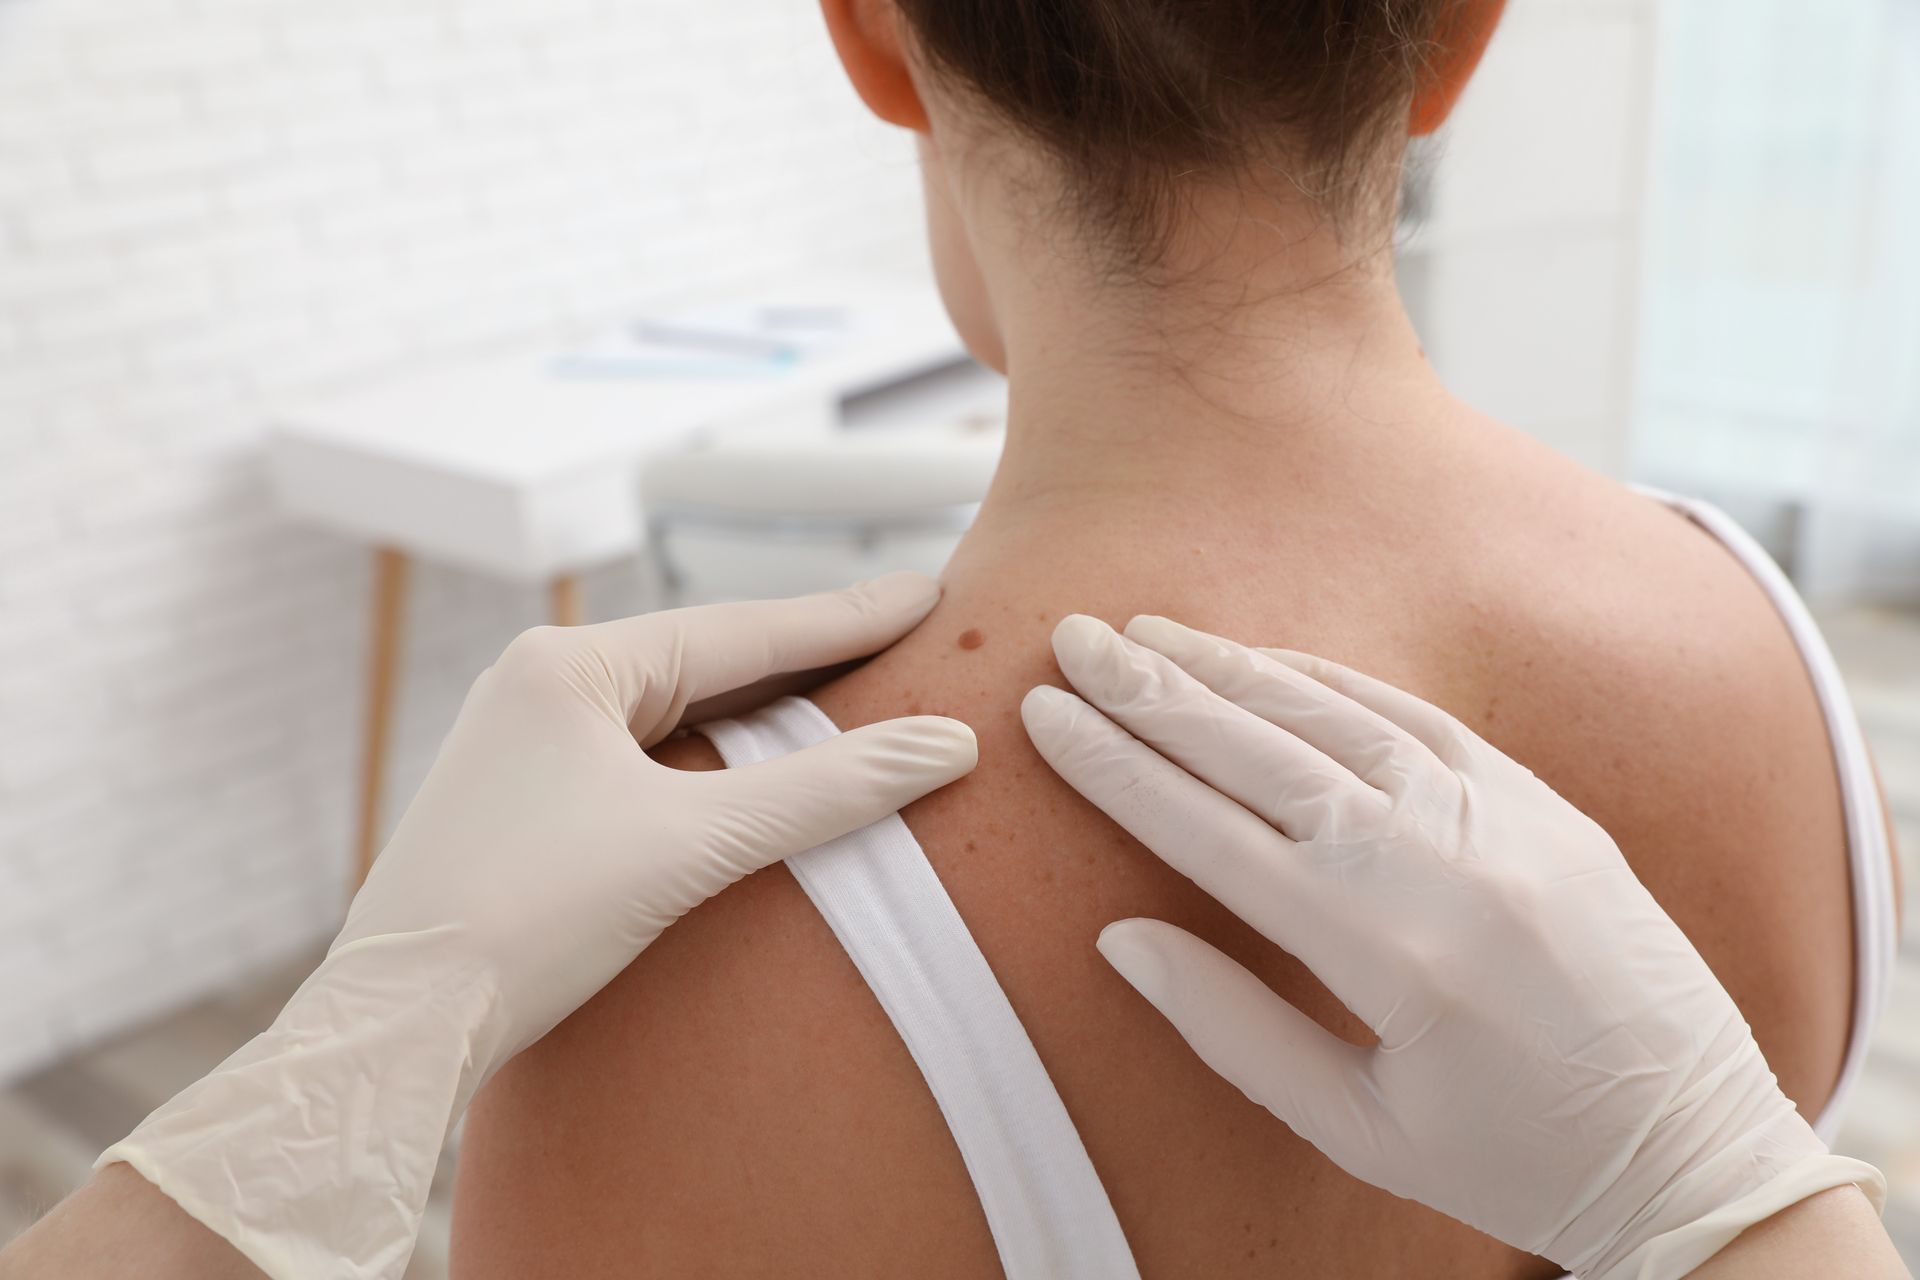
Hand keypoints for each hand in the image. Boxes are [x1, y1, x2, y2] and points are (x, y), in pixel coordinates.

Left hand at [96, 574, 977, 1279]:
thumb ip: (825, 790)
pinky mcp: (520, 804)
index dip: (847, 616)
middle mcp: (538, 683)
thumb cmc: (528, 923)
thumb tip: (947, 746)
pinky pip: (642, 758)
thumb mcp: (693, 845)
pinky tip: (754, 770)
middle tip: (904, 630)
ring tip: (849, 691)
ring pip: (673, 712)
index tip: (928, 590)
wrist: (395, 1028)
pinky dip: (712, 760)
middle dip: (809, 655)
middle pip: (708, 662)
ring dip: (761, 711)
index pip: (743, 630)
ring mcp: (522, 744)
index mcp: (568, 663)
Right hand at [1022, 614, 1883, 1279]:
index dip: (1117, 769)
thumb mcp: (1357, 1130)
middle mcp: (1440, 864)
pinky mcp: (1540, 802)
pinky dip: (1332, 682)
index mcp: (1385, 956)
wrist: (1691, 1147)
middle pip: (1261, 753)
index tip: (1047, 718)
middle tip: (1074, 641)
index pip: (1210, 834)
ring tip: (1148, 636)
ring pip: (1334, 718)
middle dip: (1154, 693)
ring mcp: (1499, 819)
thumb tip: (1120, 937)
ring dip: (1231, 670)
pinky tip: (1268, 660)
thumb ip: (1231, 1026)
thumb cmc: (1513, 1161)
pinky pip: (1417, 717)